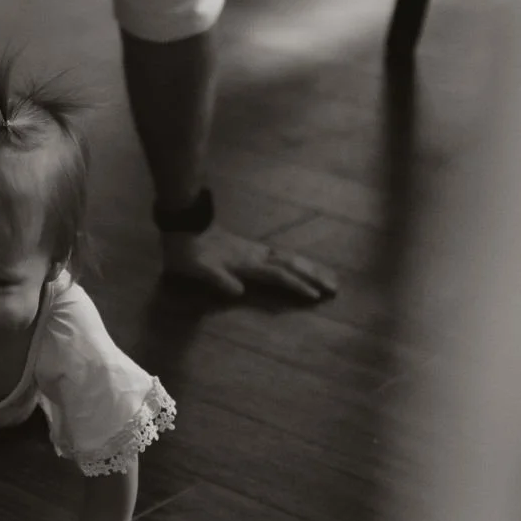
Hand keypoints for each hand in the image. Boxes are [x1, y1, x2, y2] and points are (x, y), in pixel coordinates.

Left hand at [161, 224, 335, 303]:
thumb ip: (217, 279)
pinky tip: (301, 264)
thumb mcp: (198, 269)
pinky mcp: (252, 248)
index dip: (296, 285)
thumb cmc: (188, 252)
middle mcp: (256, 255)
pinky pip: (281, 255)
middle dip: (314, 276)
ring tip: (328, 276)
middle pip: (291, 265)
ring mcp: (255, 250)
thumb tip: (238, 291)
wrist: (184, 224)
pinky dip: (297, 261)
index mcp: (246, 263)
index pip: (278, 275)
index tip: (315, 296)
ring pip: (289, 258)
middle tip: (335, 286)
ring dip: (310, 267)